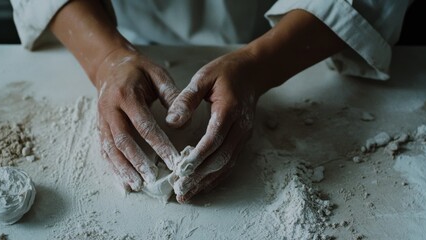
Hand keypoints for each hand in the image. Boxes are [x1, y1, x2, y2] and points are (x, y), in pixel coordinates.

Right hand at [96, 48, 180, 190]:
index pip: (144, 125)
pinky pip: (103, 149)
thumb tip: (181, 120)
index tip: (174, 160)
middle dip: (137, 161)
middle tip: (152, 178)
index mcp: (126, 95)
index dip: (159, 144)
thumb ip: (170, 94)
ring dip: (122, 168)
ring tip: (136, 185)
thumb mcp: (157, 73)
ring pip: (110, 148)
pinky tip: (122, 181)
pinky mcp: (99, 127)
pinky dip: (111, 167)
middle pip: (123, 140)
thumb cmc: (137, 70)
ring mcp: (102, 119)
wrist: (109, 64)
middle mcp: (110, 109)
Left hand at [166, 49, 267, 202]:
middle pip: (220, 158)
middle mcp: (240, 127)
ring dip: (207, 182)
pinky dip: (216, 177)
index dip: (198, 157)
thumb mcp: (203, 77)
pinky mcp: (242, 141)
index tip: (182, 169)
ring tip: (187, 194)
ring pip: (226, 165)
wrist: (253, 72)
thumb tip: (172, 121)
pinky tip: (202, 186)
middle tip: (180, 189)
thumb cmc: (225, 72)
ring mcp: (243, 136)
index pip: (214, 139)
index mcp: (229, 110)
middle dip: (200, 176)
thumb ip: (186, 99)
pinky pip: (230, 163)